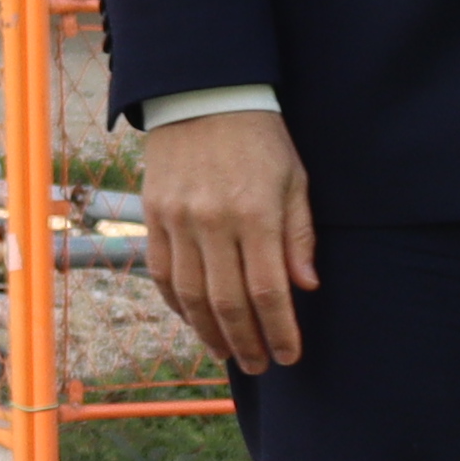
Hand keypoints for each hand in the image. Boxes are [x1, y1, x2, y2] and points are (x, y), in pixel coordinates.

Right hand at [141, 108, 318, 375]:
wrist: (201, 94)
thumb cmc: (259, 138)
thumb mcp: (294, 179)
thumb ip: (299, 235)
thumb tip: (306, 288)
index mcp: (255, 213)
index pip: (269, 291)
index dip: (280, 331)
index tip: (290, 356)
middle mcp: (212, 221)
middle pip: (227, 302)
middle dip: (246, 343)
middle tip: (259, 366)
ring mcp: (177, 219)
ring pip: (190, 294)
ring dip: (209, 332)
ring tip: (227, 353)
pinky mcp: (153, 214)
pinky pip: (161, 271)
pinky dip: (176, 302)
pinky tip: (193, 319)